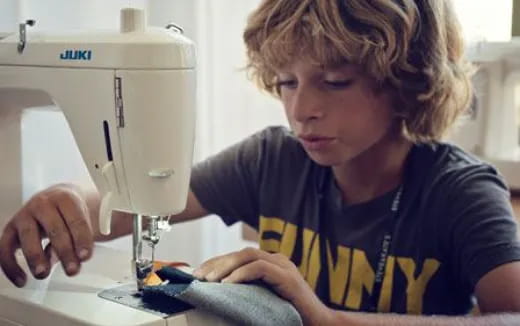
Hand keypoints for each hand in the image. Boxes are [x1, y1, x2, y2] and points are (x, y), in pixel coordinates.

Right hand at [0, 184, 93, 286]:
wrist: (58, 199)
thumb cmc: (74, 212)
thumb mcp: (87, 217)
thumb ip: (85, 236)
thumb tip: (82, 257)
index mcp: (66, 198)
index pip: (76, 220)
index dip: (82, 239)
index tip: (85, 257)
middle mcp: (43, 203)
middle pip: (54, 228)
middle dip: (64, 251)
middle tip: (72, 270)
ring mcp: (25, 215)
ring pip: (28, 236)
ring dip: (35, 257)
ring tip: (43, 274)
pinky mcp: (11, 228)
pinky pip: (5, 248)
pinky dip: (11, 266)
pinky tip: (22, 280)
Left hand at [193, 247, 333, 325]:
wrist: (320, 325)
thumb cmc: (291, 316)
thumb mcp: (263, 300)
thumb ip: (248, 291)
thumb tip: (219, 292)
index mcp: (271, 264)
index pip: (239, 256)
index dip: (217, 262)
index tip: (198, 273)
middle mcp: (277, 260)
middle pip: (242, 253)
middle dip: (217, 262)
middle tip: (198, 276)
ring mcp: (284, 266)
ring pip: (249, 255)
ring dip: (226, 266)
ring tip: (209, 280)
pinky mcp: (288, 277)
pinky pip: (260, 268)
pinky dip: (242, 274)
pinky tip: (228, 283)